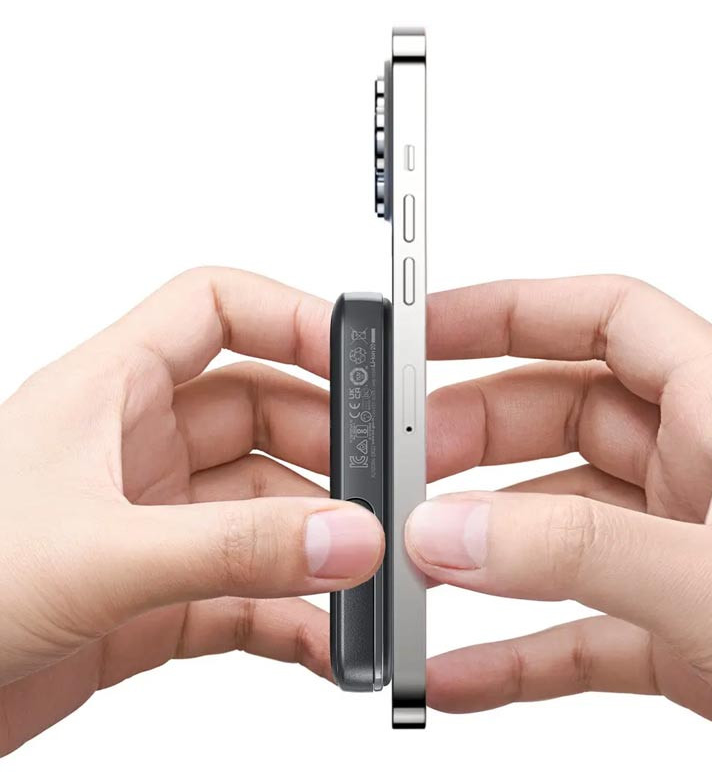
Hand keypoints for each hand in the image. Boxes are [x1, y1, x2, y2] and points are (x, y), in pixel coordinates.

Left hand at [0, 267, 382, 754]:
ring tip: (362, 576)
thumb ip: (229, 550)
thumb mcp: (94, 556)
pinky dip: (292, 614)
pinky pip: (247, 592)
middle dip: (328, 450)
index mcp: (109, 393)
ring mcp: (151, 525)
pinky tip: (323, 637)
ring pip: (265, 511)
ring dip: (317, 544)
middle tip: (381, 489)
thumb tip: (343, 537)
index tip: (359, 357)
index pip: (216, 311)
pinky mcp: (156, 598)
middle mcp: (136, 450)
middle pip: (264, 416)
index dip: (291, 319)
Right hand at [410, 276, 711, 769]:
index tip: (430, 330)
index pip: (601, 318)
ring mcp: (682, 552)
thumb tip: (455, 531)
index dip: (511, 310)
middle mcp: (701, 471)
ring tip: (418, 563)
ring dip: (484, 547)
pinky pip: (573, 627)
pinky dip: (514, 647)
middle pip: (557, 416)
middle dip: (475, 437)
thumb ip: (583, 553)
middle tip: (409, 465)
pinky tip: (462, 666)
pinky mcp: (676, 632)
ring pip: (555, 524)